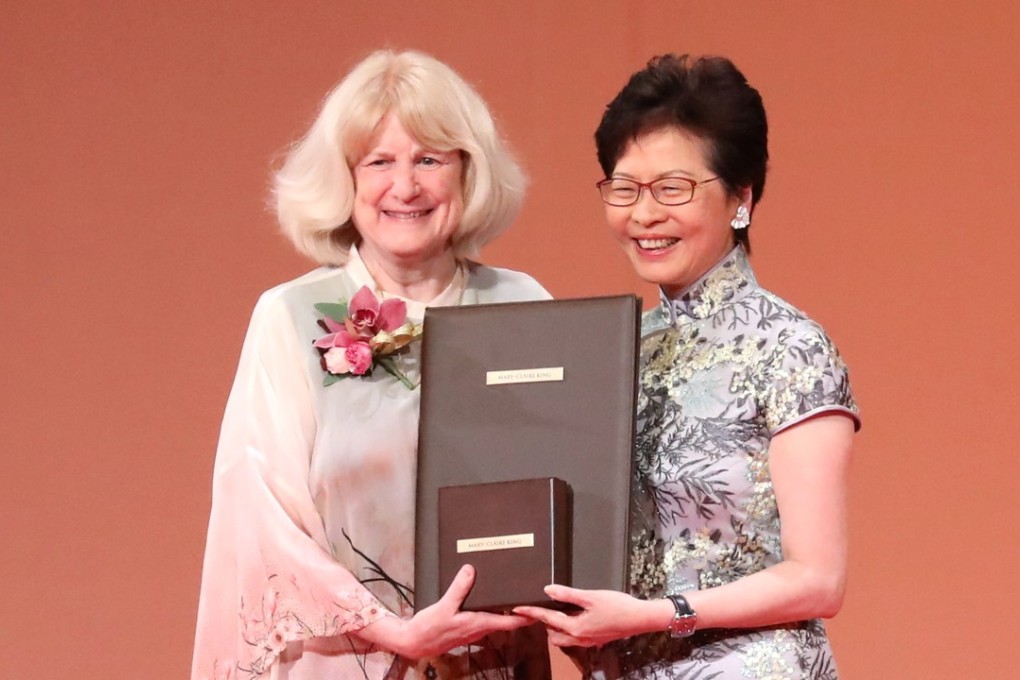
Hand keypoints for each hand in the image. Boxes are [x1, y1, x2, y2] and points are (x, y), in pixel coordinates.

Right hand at [361, 564, 530, 658]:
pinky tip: (489, 598)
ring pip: (496, 619)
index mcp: (479, 624)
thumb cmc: (430, 628)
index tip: (540, 606)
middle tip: (530, 593)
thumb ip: (458, 588)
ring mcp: (474, 629)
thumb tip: (471, 570)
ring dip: (505, 609)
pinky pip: (485, 617)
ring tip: (513, 592)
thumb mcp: (444, 606)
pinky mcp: (466, 627)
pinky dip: (492, 609)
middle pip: (507, 620)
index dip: (527, 615)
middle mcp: (480, 628)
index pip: (511, 622)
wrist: (414, 642)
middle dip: (519, 609)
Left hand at [514, 585, 663, 647]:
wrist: (640, 619)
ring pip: (564, 638)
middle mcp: (579, 638)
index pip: (547, 619)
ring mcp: (588, 641)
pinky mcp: (596, 639)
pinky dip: (569, 629)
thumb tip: (548, 590)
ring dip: (556, 627)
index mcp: (575, 628)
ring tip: (555, 611)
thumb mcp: (591, 597)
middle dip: (544, 623)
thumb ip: (568, 594)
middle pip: (553, 634)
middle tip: (537, 609)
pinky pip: (576, 637)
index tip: (517, 608)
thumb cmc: (617, 606)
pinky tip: (574, 617)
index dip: (532, 612)